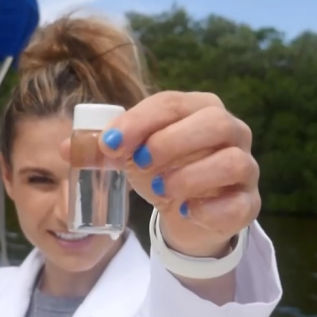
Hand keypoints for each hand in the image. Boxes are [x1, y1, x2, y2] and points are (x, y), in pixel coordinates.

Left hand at [97, 91, 259, 257]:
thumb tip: (67, 147)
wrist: (187, 213)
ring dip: (190, 176)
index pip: (172, 102)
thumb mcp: (130, 156)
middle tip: (140, 163)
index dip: (139, 121)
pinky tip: (185, 211)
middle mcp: (232, 131)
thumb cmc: (162, 171)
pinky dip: (208, 209)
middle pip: (214, 122)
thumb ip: (102, 148)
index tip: (109, 143)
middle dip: (170, 142)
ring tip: (162, 189)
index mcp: (201, 108)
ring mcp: (246, 168)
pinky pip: (238, 204)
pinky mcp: (249, 203)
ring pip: (232, 161)